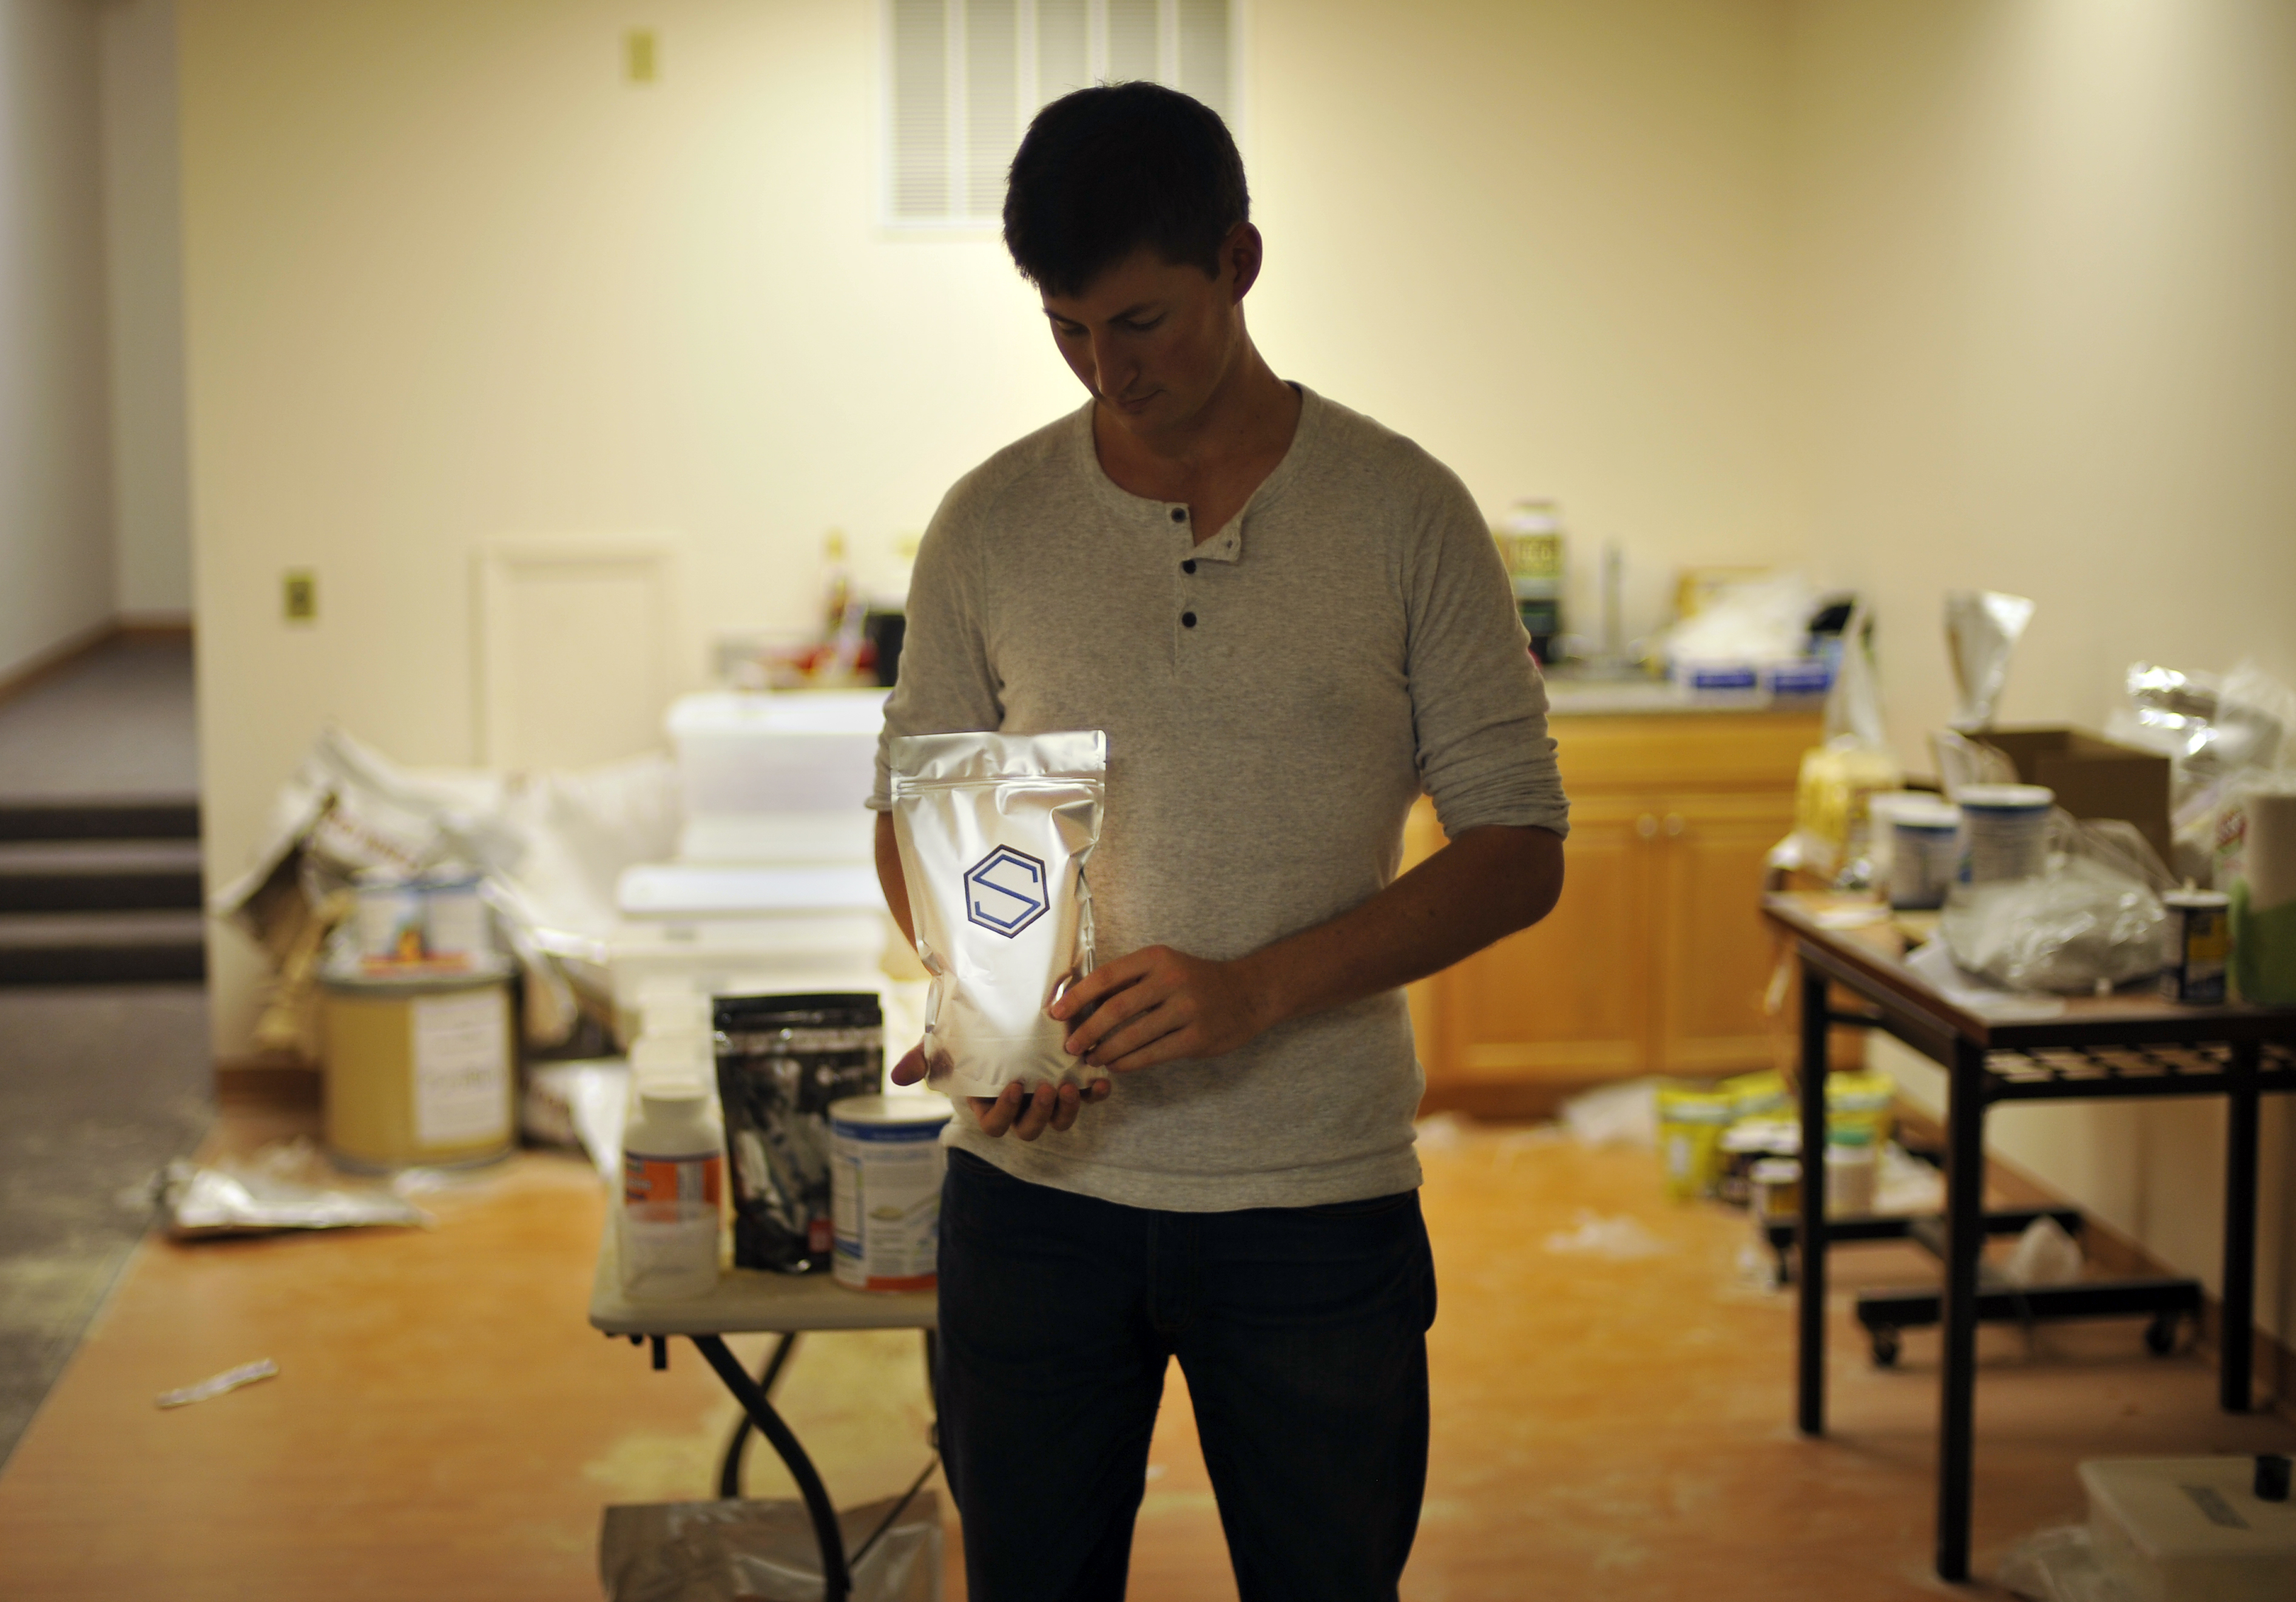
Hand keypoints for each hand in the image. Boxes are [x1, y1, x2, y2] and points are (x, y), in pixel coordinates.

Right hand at [889, 1042, 1110, 1140]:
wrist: (1001, 1001)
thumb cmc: (968, 1024)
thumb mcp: (944, 1038)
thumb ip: (923, 1057)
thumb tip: (895, 1077)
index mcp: (988, 1101)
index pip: (995, 1125)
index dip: (1004, 1113)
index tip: (1011, 1087)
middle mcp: (1019, 1105)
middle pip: (1029, 1130)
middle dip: (1039, 1114)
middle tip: (1046, 1088)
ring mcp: (1046, 1095)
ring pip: (1059, 1121)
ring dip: (1066, 1110)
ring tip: (1071, 1086)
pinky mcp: (1072, 1080)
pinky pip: (1087, 1098)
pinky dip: (1096, 1094)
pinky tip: (1103, 1082)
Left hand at [1048, 946, 1270, 1073]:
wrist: (1247, 994)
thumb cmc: (1195, 980)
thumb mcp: (1164, 966)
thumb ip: (1129, 980)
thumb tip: (1079, 1000)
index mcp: (1157, 958)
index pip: (1107, 976)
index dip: (1077, 995)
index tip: (1055, 1012)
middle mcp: (1171, 980)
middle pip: (1116, 1008)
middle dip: (1087, 1030)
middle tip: (1070, 1045)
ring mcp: (1187, 1009)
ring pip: (1133, 1036)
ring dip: (1105, 1051)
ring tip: (1090, 1059)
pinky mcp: (1197, 1037)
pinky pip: (1153, 1054)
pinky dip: (1129, 1062)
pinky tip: (1116, 1066)